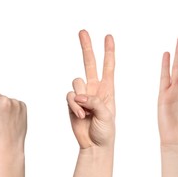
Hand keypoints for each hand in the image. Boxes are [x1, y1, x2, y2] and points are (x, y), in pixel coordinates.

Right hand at [67, 30, 114, 148]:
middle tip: (83, 31)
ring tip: (85, 112)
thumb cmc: (106, 131)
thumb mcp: (106, 115)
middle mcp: (94, 89)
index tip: (108, 37)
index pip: (108, 66)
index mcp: (107, 89)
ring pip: (76, 82)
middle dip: (86, 47)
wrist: (94, 145)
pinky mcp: (72, 103)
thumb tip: (78, 95)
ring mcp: (82, 95)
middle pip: (89, 63)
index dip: (108, 51)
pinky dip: (73, 105)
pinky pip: (69, 96)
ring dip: (79, 97)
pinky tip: (79, 115)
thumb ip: (93, 102)